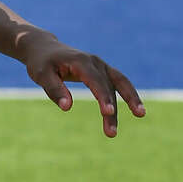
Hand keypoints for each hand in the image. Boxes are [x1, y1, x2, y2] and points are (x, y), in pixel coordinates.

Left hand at [18, 32, 144, 138]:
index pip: (94, 80)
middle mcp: (95, 62)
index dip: (102, 96)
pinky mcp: (103, 71)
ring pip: (119, 83)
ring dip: (130, 99)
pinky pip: (119, 83)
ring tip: (141, 114)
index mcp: (80, 62)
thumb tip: (67, 107)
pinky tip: (136, 109)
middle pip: (108, 86)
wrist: (45, 49)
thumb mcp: (41, 75)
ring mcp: (101, 66)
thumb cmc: (41, 63)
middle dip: (111, 110)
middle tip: (111, 133)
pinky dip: (128, 94)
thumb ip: (54, 90)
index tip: (108, 112)